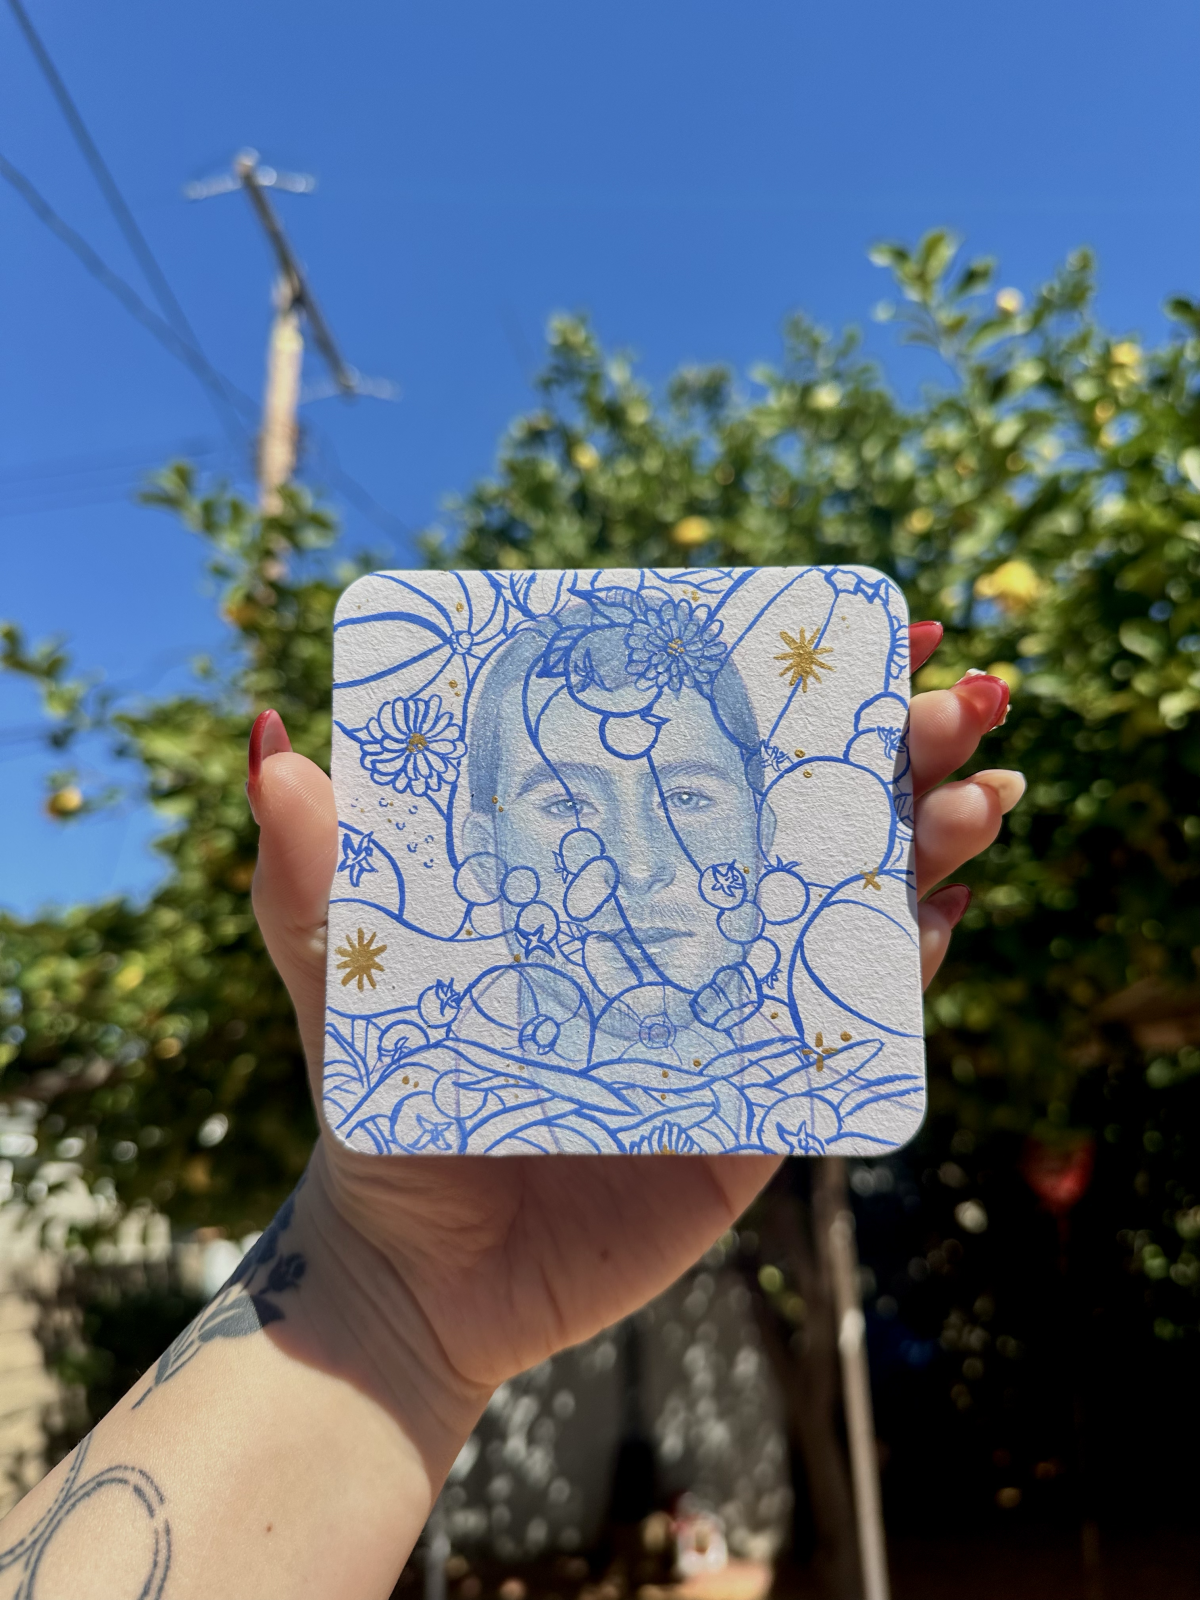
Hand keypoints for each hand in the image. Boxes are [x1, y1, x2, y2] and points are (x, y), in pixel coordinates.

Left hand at [246, 621, 1021, 1431]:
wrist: (420, 1271)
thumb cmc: (382, 1102)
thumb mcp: (337, 965)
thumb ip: (307, 863)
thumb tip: (272, 729)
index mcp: (609, 866)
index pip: (715, 754)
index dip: (792, 691)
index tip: (856, 629)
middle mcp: (689, 921)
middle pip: (812, 815)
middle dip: (897, 749)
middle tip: (957, 694)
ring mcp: (737, 1006)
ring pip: (854, 904)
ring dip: (929, 840)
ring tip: (979, 790)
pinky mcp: (766, 1099)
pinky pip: (855, 1024)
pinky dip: (904, 966)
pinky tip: (940, 911)